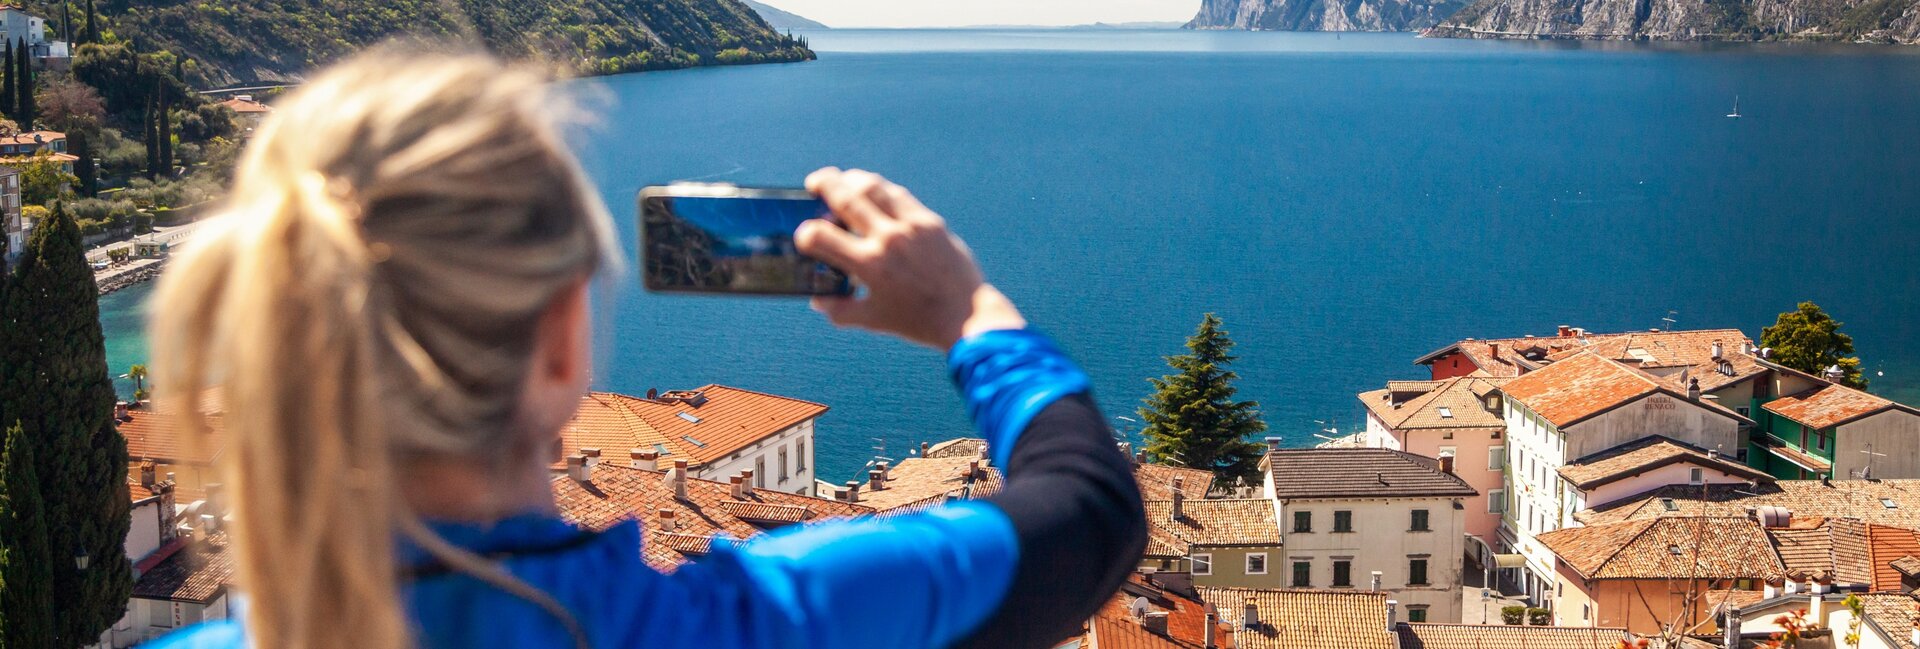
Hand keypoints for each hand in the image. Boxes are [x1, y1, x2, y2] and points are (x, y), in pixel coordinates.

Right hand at [795, 168, 1025, 349]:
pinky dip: (880, 189)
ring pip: (873, 187)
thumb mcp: (873, 320)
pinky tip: (873, 190)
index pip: (821, 237)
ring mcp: (911, 226)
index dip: (805, 234)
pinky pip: (899, 195)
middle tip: (814, 182)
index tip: (803, 236)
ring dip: (852, 179)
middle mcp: (888, 239)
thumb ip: (840, 310)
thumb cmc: (917, 321)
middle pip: (846, 197)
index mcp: (870, 265)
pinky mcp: (930, 222)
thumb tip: (818, 300)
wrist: (966, 315)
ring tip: (842, 180)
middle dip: (824, 184)